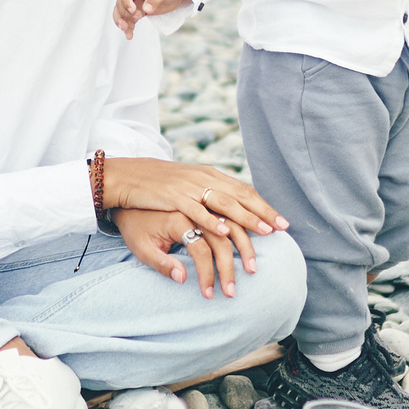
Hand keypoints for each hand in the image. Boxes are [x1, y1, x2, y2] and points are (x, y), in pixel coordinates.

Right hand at [103, 156, 287, 295]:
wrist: (127, 176)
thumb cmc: (156, 187)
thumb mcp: (187, 187)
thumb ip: (208, 197)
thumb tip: (229, 213)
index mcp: (209, 175)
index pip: (244, 190)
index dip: (264, 206)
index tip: (282, 222)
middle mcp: (204, 179)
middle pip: (241, 196)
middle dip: (264, 213)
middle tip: (282, 229)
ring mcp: (190, 187)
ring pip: (225, 203)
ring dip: (246, 219)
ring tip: (264, 232)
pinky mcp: (173, 197)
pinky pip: (197, 210)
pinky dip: (212, 220)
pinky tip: (226, 231)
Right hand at [114, 0, 188, 37]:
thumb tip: (146, 9)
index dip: (126, 1)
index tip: (132, 10)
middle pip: (121, 3)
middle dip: (123, 14)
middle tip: (130, 22)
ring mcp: (135, 4)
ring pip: (122, 13)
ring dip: (122, 22)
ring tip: (126, 31)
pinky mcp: (139, 12)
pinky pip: (130, 20)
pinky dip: (129, 28)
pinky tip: (129, 35)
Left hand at [115, 208, 253, 298]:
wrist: (129, 195)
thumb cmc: (136, 227)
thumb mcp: (141, 249)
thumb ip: (162, 264)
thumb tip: (183, 278)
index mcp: (178, 218)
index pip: (200, 249)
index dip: (207, 273)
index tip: (211, 294)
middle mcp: (194, 207)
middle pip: (224, 234)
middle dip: (237, 259)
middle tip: (246, 280)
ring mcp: (203, 199)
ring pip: (234, 217)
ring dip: (251, 237)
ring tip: (257, 261)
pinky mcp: (207, 196)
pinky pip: (232, 206)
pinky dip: (247, 218)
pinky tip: (260, 231)